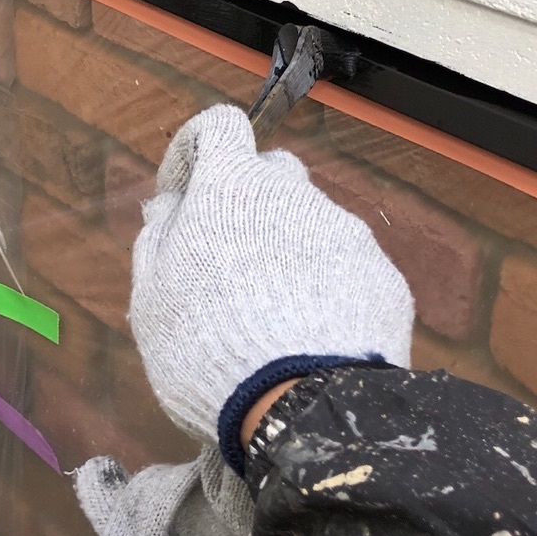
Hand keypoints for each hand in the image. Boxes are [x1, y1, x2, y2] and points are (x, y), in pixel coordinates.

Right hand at [129, 104, 413, 456]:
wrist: (302, 409)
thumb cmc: (206, 345)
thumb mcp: (152, 297)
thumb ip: (157, 239)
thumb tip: (169, 206)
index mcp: (233, 187)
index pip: (220, 127)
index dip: (200, 150)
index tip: (186, 191)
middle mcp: (295, 193)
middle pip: (271, 177)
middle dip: (249, 206)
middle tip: (230, 268)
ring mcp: (347, 232)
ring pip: (312, 225)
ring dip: (290, 253)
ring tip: (275, 319)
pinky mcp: (384, 276)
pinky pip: (347, 270)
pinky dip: (328, 290)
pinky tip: (314, 339)